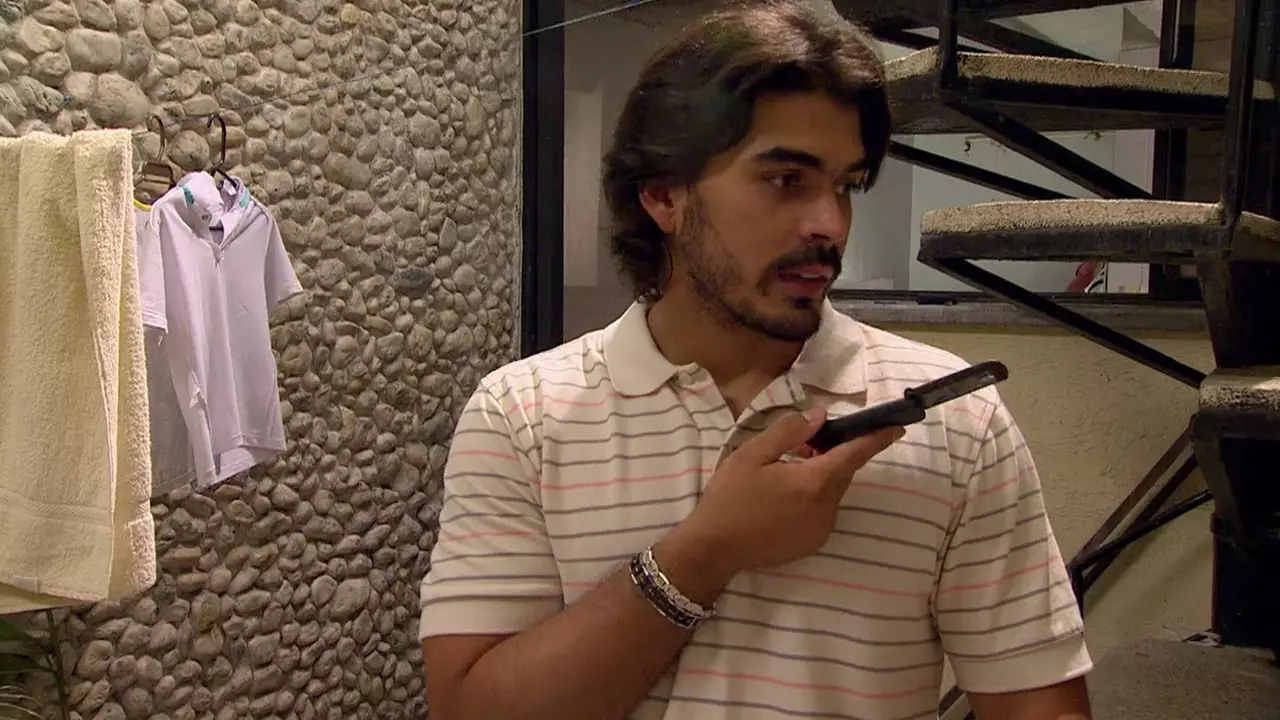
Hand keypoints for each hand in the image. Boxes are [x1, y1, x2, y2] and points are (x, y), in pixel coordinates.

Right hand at [659, 407, 903, 586]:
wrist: (714, 548)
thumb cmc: (730, 497)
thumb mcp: (752, 455)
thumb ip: (788, 432)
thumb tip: (819, 416)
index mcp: (813, 481)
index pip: (855, 454)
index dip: (876, 438)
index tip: (897, 426)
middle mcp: (826, 507)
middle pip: (843, 472)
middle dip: (837, 453)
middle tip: (813, 440)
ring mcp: (822, 528)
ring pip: (833, 492)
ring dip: (822, 475)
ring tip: (791, 467)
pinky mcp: (813, 542)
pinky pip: (824, 510)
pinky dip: (815, 496)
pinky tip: (786, 495)